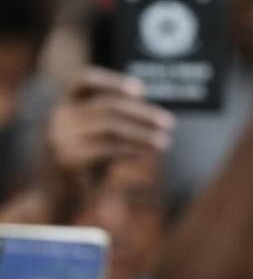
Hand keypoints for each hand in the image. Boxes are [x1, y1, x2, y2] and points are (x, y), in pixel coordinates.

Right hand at [42, 68, 172, 212]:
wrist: (57, 198)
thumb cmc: (84, 163)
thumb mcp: (95, 136)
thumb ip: (113, 119)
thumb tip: (147, 104)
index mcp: (64, 105)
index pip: (83, 80)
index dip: (113, 81)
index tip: (141, 90)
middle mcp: (58, 118)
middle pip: (107, 106)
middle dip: (143, 113)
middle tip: (169, 123)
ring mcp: (60, 138)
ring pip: (111, 127)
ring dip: (143, 134)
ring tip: (165, 142)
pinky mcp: (68, 160)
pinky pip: (108, 149)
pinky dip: (132, 149)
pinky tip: (148, 153)